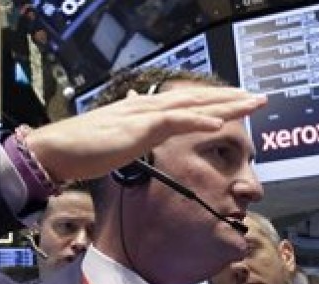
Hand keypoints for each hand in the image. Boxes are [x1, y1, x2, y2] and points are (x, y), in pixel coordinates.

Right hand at [27, 85, 266, 182]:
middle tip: (259, 98)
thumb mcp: (116, 139)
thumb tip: (144, 131)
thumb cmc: (83, 148)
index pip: (188, 103)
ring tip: (250, 104)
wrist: (58, 150)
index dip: (215, 102)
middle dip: (231, 98)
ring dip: (224, 104)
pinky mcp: (139, 128)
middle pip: (198, 99)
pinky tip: (218, 122)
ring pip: (193, 105)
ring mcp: (144, 115)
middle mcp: (149, 107)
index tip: (239, 104)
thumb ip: (134, 133)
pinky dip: (198, 120)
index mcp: (146, 111)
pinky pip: (174, 122)